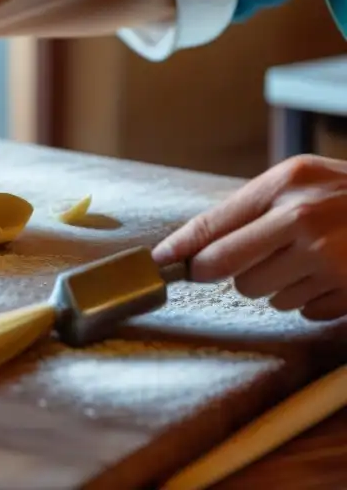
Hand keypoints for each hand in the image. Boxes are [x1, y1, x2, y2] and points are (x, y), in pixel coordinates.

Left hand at [152, 154, 346, 320]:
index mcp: (286, 184)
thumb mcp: (303, 181)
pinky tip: (331, 277)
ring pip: (260, 293)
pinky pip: (300, 310)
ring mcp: (327, 258)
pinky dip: (309, 299)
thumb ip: (253, 208)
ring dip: (273, 285)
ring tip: (307, 261)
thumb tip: (191, 245)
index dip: (179, 248)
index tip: (159, 262)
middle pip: (224, 269)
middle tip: (231, 267)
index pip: (212, 224)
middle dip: (221, 272)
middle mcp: (302, 219)